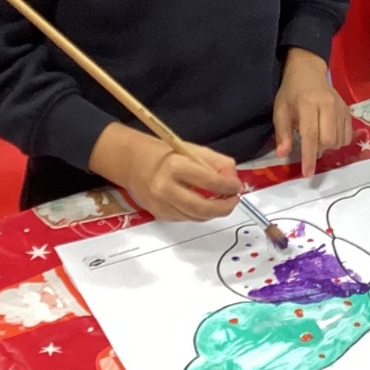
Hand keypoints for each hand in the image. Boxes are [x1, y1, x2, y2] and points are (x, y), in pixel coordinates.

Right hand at [90, 124, 242, 221]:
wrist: (133, 163)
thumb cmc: (165, 153)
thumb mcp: (193, 150)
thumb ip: (217, 163)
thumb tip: (233, 180)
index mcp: (175, 166)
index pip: (210, 182)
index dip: (228, 187)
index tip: (237, 186)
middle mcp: (166, 188)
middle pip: (203, 208)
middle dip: (225, 207)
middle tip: (234, 200)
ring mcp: (161, 205)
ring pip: (197, 217)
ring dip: (214, 212)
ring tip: (222, 201)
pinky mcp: (159, 215)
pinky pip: (186, 219)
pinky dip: (199, 214)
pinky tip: (203, 203)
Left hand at [273, 47, 353, 176]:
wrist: (308, 72)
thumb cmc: (291, 93)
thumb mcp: (280, 111)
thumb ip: (282, 133)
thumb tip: (283, 155)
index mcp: (308, 104)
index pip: (310, 135)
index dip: (309, 157)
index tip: (307, 173)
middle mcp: (328, 105)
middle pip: (328, 140)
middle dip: (318, 149)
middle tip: (309, 143)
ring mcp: (340, 107)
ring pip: (339, 140)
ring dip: (328, 146)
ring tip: (318, 137)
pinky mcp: (348, 111)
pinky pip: (348, 135)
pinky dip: (338, 141)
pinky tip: (329, 134)